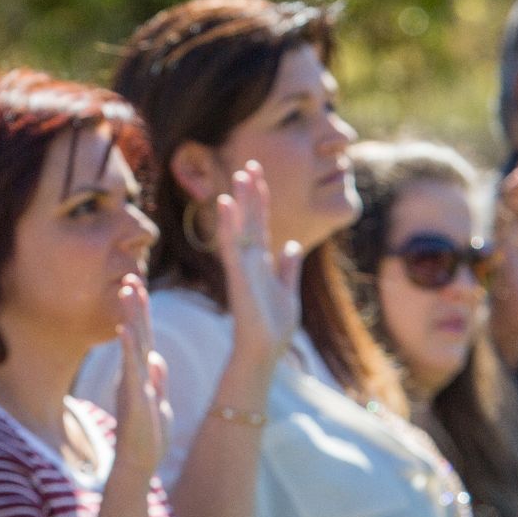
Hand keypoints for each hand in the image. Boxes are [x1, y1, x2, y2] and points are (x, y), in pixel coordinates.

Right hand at [112, 276, 169, 481]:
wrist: (139, 464)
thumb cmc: (148, 437)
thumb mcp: (159, 403)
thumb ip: (157, 381)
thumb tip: (158, 359)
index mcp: (141, 374)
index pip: (143, 337)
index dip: (141, 312)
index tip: (139, 286)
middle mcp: (133, 374)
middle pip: (135, 333)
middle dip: (134, 305)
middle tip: (130, 275)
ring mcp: (131, 384)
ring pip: (131, 345)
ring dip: (130, 317)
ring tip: (128, 291)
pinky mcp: (132, 398)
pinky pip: (130, 369)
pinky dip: (128, 348)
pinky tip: (125, 330)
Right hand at [218, 162, 302, 368]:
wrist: (265, 351)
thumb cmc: (274, 327)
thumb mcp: (289, 292)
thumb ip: (288, 269)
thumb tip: (290, 246)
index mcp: (261, 263)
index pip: (261, 224)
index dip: (260, 200)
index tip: (259, 175)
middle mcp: (249, 261)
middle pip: (249, 220)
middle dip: (251, 193)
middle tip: (250, 165)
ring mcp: (242, 267)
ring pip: (239, 228)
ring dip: (239, 203)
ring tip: (240, 177)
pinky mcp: (238, 277)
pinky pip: (232, 246)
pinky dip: (229, 225)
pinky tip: (227, 204)